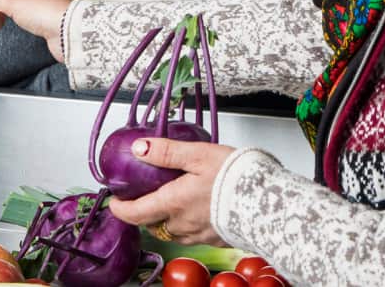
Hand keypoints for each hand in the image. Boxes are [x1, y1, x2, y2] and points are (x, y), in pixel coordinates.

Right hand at [0, 0, 74, 60]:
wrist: (69, 33)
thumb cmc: (45, 12)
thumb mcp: (14, 3)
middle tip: (8, 7)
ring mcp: (58, 6)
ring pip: (40, 6)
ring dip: (32, 11)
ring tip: (21, 18)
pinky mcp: (61, 22)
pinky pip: (47, 19)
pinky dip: (40, 22)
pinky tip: (35, 27)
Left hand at [107, 137, 235, 245]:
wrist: (271, 202)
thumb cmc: (236, 177)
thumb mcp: (198, 154)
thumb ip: (166, 151)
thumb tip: (139, 148)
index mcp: (174, 203)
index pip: (135, 213)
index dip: (120, 209)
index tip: (114, 202)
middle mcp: (183, 224)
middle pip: (153, 223)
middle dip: (144, 212)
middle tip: (142, 196)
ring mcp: (200, 234)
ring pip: (173, 231)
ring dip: (166, 218)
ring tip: (171, 199)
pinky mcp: (217, 238)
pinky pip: (193, 234)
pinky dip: (187, 222)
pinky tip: (198, 208)